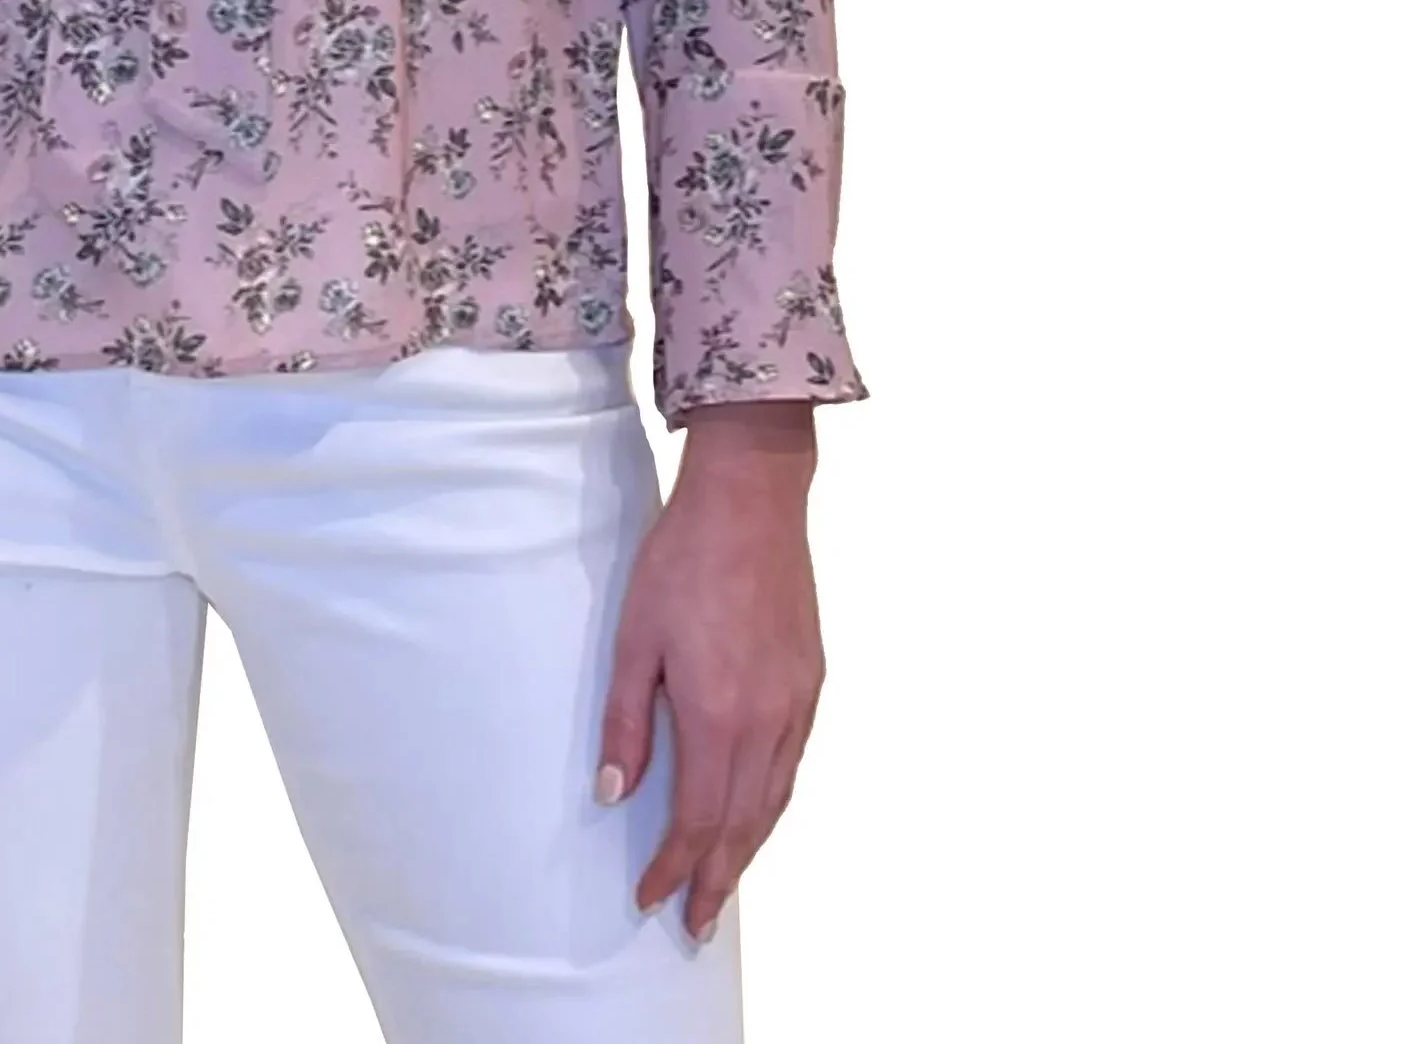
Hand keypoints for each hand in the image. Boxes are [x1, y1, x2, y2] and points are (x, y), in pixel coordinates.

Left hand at [595, 402, 823, 942]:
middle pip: (743, 826)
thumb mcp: (633, 638)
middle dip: (717, 880)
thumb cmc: (681, 561)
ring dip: (748, 849)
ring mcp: (797, 703)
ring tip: (724, 882)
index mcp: (717, 716)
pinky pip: (793, 765)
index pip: (697, 820)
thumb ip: (625, 721)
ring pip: (775, 801)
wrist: (750, 502)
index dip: (674, 867)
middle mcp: (767, 722)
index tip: (651, 898)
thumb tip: (614, 793)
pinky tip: (756, 811)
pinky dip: (772, 804)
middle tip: (697, 923)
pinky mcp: (812, 681)